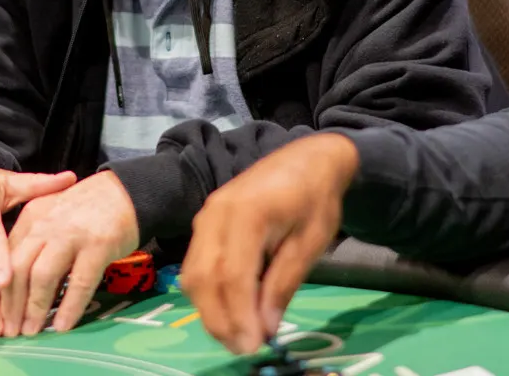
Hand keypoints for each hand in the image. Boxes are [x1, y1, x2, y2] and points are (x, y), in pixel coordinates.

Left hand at [0, 171, 138, 336]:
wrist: (125, 190)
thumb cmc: (85, 209)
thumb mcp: (50, 216)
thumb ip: (32, 243)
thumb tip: (15, 287)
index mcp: (31, 218)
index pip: (5, 256)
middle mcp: (47, 225)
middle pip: (18, 268)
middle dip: (10, 304)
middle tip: (9, 331)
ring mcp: (72, 235)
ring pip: (43, 276)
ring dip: (35, 308)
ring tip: (31, 331)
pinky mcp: (98, 246)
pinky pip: (80, 283)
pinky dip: (69, 307)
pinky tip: (63, 326)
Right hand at [182, 133, 358, 355]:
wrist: (307, 160)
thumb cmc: (315, 200)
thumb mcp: (310, 244)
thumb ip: (283, 284)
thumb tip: (265, 329)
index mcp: (247, 214)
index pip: (232, 275)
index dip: (238, 316)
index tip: (254, 346)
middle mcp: (216, 214)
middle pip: (203, 277)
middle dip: (219, 320)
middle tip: (244, 348)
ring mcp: (206, 216)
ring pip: (193, 274)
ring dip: (210, 310)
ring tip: (238, 334)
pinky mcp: (204, 223)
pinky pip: (196, 264)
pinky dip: (207, 293)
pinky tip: (230, 309)